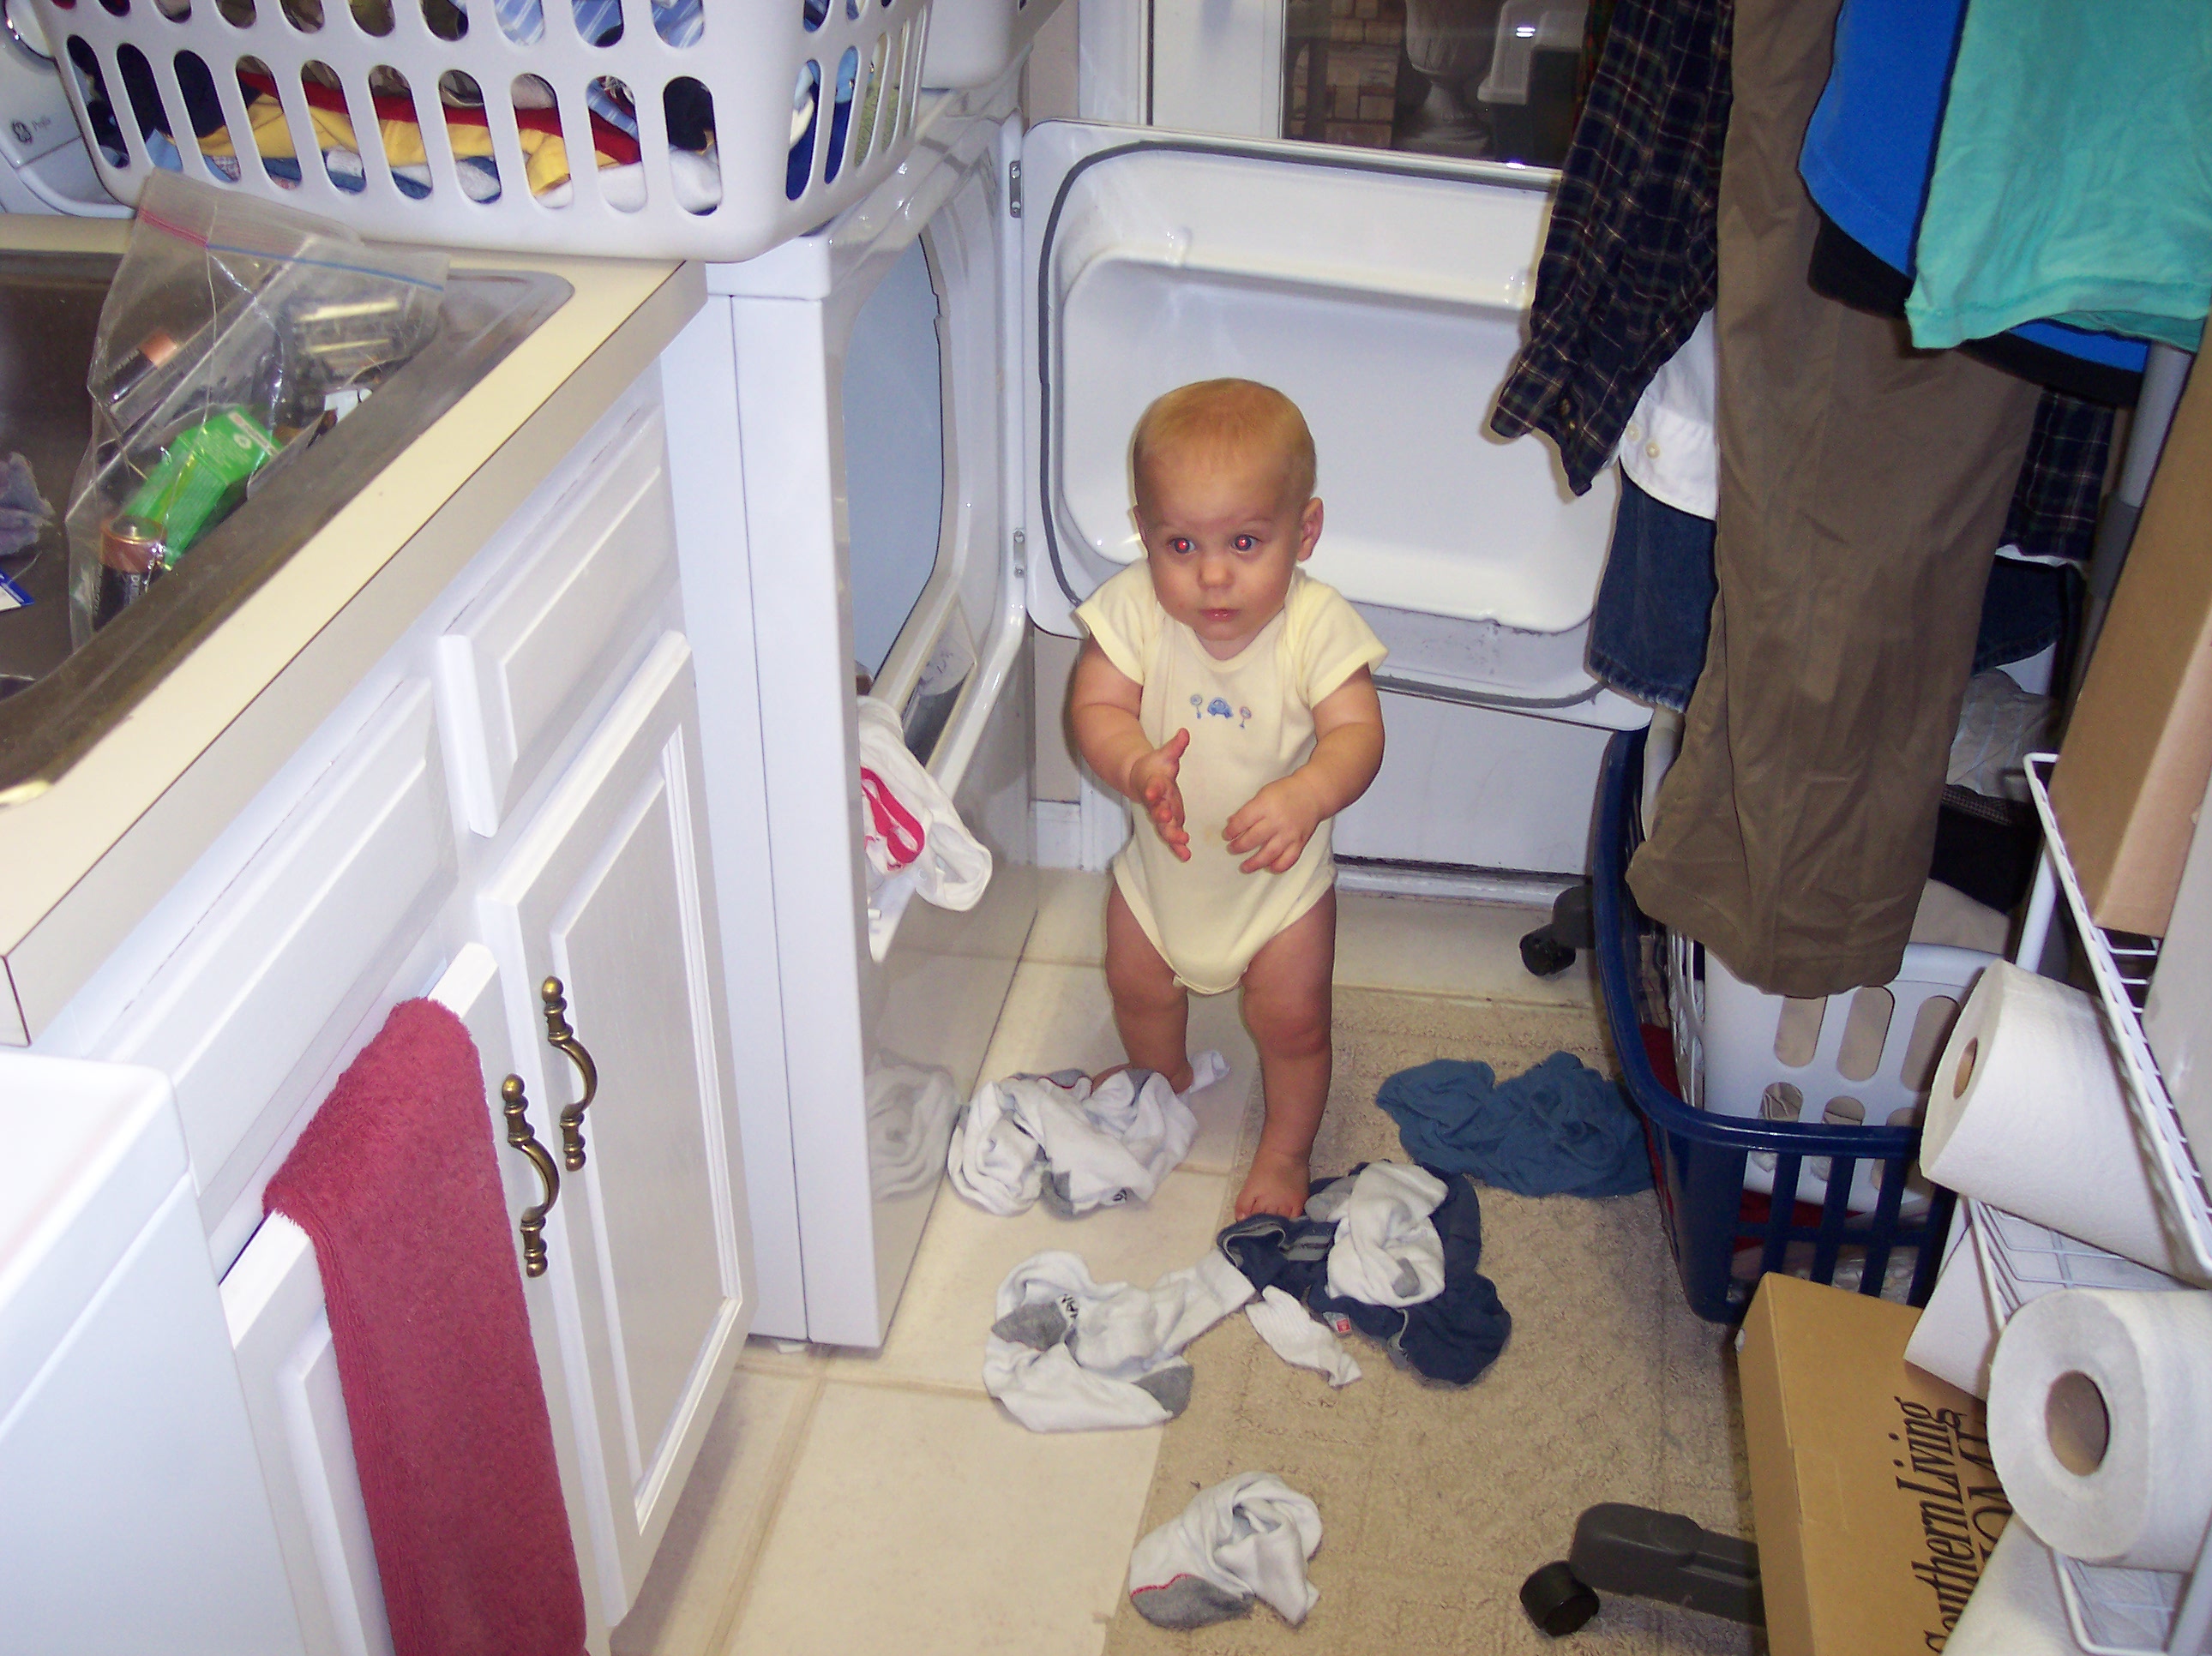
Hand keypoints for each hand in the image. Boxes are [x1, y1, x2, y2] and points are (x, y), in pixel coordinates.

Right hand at [1128, 728, 1191, 860]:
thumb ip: (1176, 746)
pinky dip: (1177, 846)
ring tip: (1182, 845)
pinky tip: (1186, 856)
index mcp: (1155, 783)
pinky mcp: (1167, 822)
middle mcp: (1156, 801)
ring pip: (1164, 827)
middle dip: (1162, 816)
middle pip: (1158, 810)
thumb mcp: (1165, 754)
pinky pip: (1171, 836)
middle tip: (1167, 820)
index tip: (1152, 791)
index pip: (1154, 786)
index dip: (1153, 789)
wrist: (1140, 779)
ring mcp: (1161, 813)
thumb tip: (1185, 732)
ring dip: (1172, 836)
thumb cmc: (1156, 767)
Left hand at [1225, 774, 1322, 873]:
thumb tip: (1233, 823)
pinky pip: (1288, 859)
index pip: (1243, 821)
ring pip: (1269, 853)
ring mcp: (1289, 834)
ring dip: (1254, 863)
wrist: (1313, 794)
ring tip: (1244, 867)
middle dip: (1239, 846)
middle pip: (1253, 839)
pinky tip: (1269, 867)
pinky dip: (1278, 866)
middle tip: (1232, 849)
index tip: (1227, 835)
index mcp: (1266, 805)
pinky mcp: (1300, 843)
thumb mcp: (1263, 793)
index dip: (1232, 830)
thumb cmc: (1286, 792)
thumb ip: (1249, 809)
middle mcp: (1277, 821)